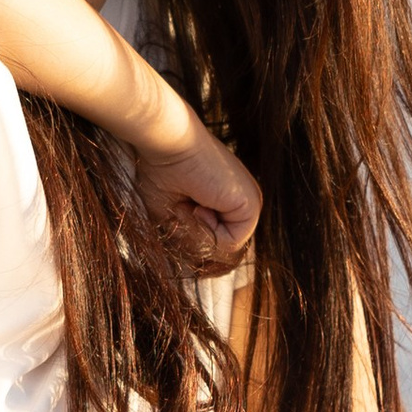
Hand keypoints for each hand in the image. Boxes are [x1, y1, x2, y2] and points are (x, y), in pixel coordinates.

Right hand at [133, 122, 260, 274]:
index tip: (177, 212)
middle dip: (192, 239)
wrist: (166, 143)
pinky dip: (207, 232)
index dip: (189, 243)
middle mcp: (242, 205)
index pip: (214, 247)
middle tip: (181, 207)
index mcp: (227, 204)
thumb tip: (203, 268)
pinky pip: (230, 245)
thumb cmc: (160, 173)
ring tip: (189, 205)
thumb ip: (191, 244)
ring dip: (197, 235)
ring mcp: (250, 205)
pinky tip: (199, 205)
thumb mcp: (172, 219)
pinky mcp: (251, 206)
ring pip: (224, 252)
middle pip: (219, 253)